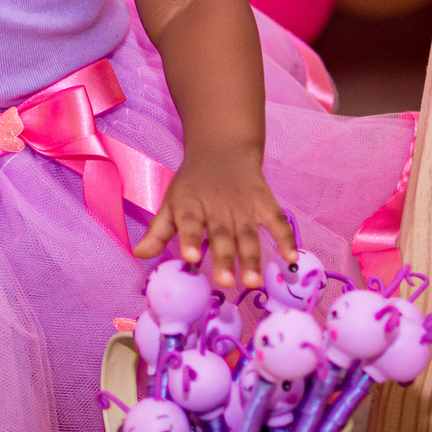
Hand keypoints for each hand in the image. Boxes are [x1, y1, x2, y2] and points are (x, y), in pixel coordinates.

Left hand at [132, 146, 296, 288]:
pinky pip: (276, 220)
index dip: (190, 237)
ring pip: (248, 231)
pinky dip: (286, 237)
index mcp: (191, 203)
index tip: (191, 257)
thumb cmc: (193, 185)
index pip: (189, 220)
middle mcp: (217, 204)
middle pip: (221, 231)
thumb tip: (140, 255)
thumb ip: (159, 231)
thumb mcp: (172, 203)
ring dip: (251, 256)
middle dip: (224, 256)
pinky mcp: (264, 201)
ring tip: (252, 281)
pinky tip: (291, 259)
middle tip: (225, 282)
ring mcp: (243, 203)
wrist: (222, 150)